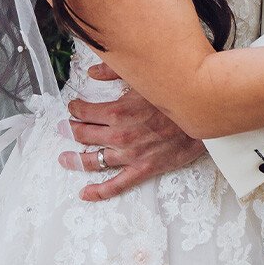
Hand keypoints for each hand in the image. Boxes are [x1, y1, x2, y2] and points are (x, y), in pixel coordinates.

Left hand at [58, 63, 205, 201]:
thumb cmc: (173, 95)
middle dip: (70, 130)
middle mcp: (119, 135)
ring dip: (75, 160)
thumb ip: (114, 71)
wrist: (201, 115)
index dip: (75, 108)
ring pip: (93, 160)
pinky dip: (98, 191)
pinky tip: (85, 193)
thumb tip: (92, 72)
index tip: (73, 106)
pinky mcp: (142, 169)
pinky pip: (116, 185)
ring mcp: (129, 155)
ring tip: (65, 158)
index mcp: (117, 111)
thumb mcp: (142, 77)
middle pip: (84, 135)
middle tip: (63, 128)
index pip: (85, 111)